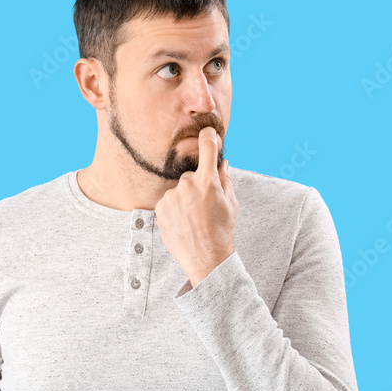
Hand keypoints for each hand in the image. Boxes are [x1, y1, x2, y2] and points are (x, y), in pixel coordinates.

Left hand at [155, 126, 238, 287]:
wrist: (205, 258)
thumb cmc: (222, 231)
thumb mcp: (231, 203)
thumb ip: (225, 179)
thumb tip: (222, 162)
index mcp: (208, 181)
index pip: (207, 147)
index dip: (209, 136)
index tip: (207, 132)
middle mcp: (187, 185)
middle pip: (191, 175)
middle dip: (197, 185)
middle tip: (204, 206)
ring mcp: (172, 196)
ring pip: (179, 189)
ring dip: (185, 198)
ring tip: (193, 218)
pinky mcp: (160, 207)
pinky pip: (168, 201)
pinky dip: (174, 208)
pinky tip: (183, 222)